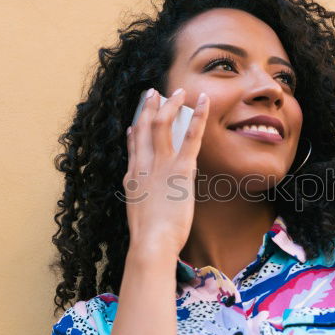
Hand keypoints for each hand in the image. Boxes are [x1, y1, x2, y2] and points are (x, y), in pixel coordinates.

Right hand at [123, 87, 208, 254]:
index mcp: (132, 178)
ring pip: (163, 125)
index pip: (133, 148)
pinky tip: (203, 101)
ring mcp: (160, 165)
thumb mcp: (140, 214)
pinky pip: (190, 136)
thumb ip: (142, 199)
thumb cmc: (149, 238)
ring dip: (171, 104)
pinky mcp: (180, 169)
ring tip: (179, 91)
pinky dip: (198, 116)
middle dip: (149, 108)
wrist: (151, 242)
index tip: (135, 122)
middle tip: (153, 93)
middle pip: (144, 128)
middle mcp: (143, 166)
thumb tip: (146, 195)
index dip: (135, 132)